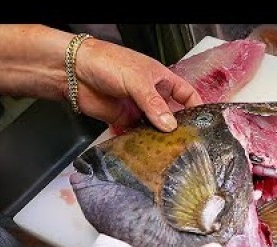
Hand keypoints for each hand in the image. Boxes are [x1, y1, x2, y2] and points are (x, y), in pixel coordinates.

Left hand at [0, 25, 201, 131]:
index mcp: (161, 80)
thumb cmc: (107, 62)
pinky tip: (148, 151)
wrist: (72, 70)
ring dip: (160, 138)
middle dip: (178, 128)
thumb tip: (170, 126)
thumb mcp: (137, 81)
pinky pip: (136, 134)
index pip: (186, 95)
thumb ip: (154, 104)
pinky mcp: (122, 120)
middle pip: (171, 114)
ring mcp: (137, 109)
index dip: (196, 107)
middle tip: (187, 144)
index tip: (204, 123)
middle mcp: (152, 95)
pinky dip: (141, 142)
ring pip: (154, 127)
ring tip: (170, 152)